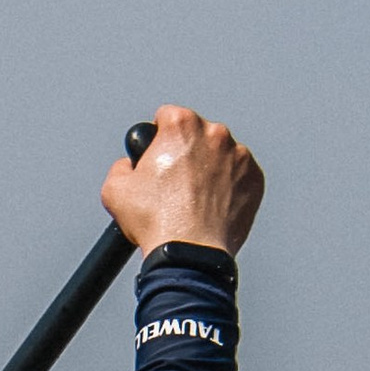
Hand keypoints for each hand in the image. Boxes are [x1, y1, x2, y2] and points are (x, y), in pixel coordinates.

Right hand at [103, 105, 262, 257]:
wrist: (190, 253)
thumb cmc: (155, 221)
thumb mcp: (114, 190)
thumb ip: (121, 165)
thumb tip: (129, 164)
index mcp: (181, 125)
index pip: (167, 116)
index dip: (157, 138)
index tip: (157, 158)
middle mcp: (215, 132)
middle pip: (196, 134)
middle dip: (185, 153)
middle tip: (173, 187)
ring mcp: (239, 154)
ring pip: (219, 155)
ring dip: (208, 170)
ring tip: (193, 202)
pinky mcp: (254, 177)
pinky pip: (238, 176)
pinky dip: (227, 187)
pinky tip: (210, 208)